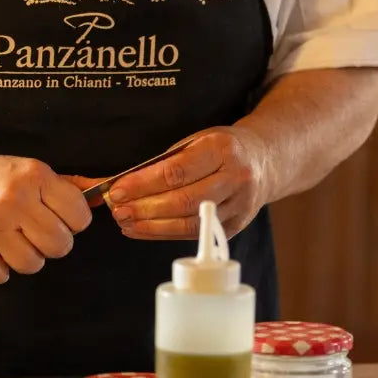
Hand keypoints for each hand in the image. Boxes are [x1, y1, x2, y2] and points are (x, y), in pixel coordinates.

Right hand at [0, 153, 91, 283]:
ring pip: (32, 264)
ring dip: (23, 258)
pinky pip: (1, 276)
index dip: (71, 223)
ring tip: (8, 240)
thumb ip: (63, 187)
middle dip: (49, 244)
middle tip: (32, 234)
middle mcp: (13, 198)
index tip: (57, 220)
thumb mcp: (25, 171)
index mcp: (33, 175)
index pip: (79, 216)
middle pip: (60, 246)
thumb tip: (102, 197)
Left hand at [100, 127, 271, 240]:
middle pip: (183, 201)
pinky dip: (164, 234)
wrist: (263, 161)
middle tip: (118, 211)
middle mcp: (235, 178)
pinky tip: (142, 230)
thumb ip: (158, 163)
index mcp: (222, 148)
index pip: (177, 171)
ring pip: (189, 223)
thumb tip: (114, 183)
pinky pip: (194, 235)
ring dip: (152, 226)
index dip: (143, 184)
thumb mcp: (194, 143)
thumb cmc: (219, 150)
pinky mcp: (234, 227)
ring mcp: (238, 206)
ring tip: (126, 223)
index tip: (117, 191)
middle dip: (145, 208)